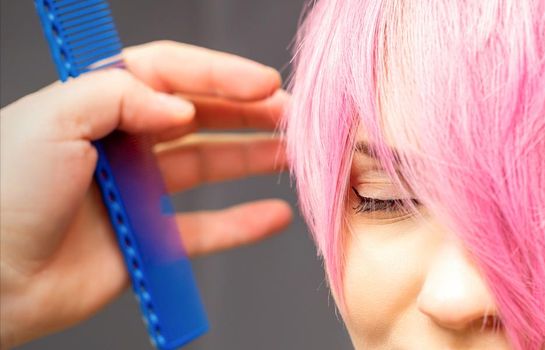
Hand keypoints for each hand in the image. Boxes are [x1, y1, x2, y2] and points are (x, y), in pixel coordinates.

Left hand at [0, 41, 292, 347]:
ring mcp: (136, 192)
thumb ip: (123, 96)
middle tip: (291, 116)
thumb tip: (180, 107)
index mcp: (96, 104)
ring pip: (208, 166)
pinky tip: (273, 215)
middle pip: (198, 116)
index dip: (219, 73)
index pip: (169, 74)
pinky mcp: (146, 241)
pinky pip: (204, 228)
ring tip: (294, 155)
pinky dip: (242, 223)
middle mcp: (120, 143)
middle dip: (248, 112)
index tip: (263, 83)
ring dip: (252, 158)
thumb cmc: (4, 194)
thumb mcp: (54, 117)